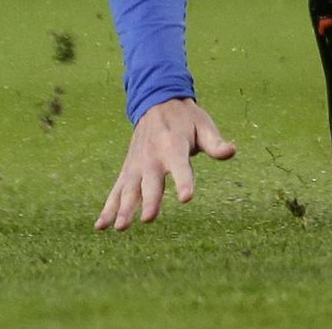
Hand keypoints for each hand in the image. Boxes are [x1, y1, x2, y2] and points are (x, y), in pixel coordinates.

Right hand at [95, 97, 235, 231]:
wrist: (157, 103)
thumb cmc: (186, 119)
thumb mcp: (203, 125)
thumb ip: (215, 143)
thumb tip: (231, 151)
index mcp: (174, 145)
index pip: (181, 166)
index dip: (185, 181)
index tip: (187, 197)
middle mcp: (153, 157)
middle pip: (151, 182)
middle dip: (150, 200)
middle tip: (148, 219)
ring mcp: (137, 165)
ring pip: (130, 189)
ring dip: (124, 208)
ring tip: (120, 228)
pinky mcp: (128, 170)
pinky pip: (116, 190)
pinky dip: (107, 207)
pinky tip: (100, 227)